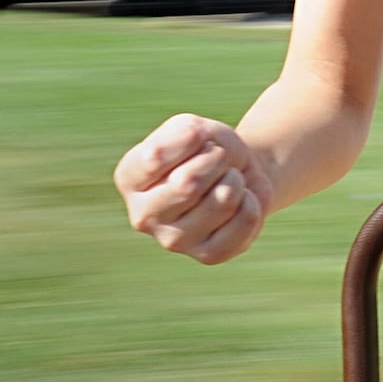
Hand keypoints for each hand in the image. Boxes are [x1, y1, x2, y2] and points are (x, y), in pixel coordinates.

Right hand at [113, 113, 274, 264]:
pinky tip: (240, 200)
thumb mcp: (195, 126)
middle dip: (216, 160)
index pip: (155, 158)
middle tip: (219, 158)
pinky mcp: (207, 255)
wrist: (239, 172)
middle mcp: (143, 215)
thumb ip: (185, 132)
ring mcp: (173, 241)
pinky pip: (244, 220)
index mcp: (130, 179)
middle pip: (187, 184)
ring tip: (230, 179)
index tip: (198, 136)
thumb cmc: (209, 149)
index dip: (190, 137)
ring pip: (222, 201)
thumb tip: (192, 139)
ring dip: (236, 179)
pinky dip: (252, 201)